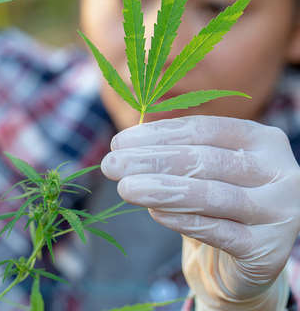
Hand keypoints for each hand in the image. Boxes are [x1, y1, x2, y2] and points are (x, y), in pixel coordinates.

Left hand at [101, 116, 299, 309]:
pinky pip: (218, 232)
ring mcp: (280, 212)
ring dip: (162, 190)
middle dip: (152, 161)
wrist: (238, 263)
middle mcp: (279, 172)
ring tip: (125, 188)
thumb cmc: (212, 206)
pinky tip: (154, 213)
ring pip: (212, 195)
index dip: (159, 134)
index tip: (118, 142)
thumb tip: (124, 143)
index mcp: (262, 140)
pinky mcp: (269, 250)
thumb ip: (172, 153)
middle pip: (206, 160)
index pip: (204, 129)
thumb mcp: (197, 172)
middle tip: (111, 165)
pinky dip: (183, 221)